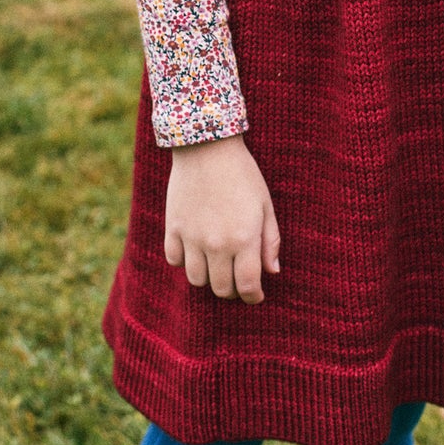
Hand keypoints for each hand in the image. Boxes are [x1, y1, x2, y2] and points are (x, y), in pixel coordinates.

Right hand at [164, 136, 281, 303]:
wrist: (207, 147)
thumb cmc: (243, 175)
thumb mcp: (265, 206)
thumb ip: (270, 241)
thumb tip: (272, 272)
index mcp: (244, 239)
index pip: (247, 286)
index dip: (253, 297)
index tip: (255, 296)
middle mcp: (217, 244)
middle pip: (221, 288)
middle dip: (232, 291)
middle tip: (237, 281)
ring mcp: (191, 237)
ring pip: (196, 279)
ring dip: (208, 279)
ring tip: (216, 267)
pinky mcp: (172, 227)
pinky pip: (174, 260)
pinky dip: (184, 261)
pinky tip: (194, 251)